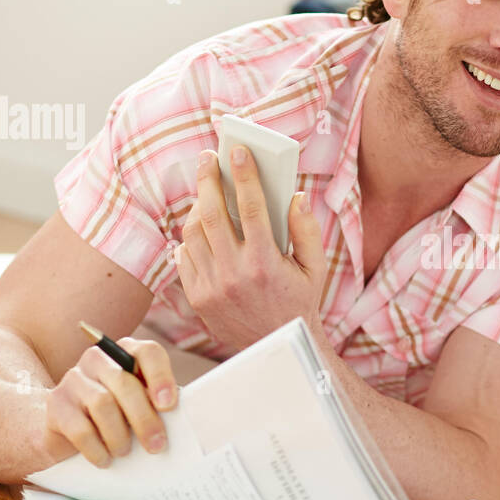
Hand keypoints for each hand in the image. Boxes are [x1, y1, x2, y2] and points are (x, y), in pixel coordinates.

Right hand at [43, 337, 178, 467]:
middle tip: (157, 445)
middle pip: (125, 383)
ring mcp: (73, 379)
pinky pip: (79, 428)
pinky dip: (97, 449)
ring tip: (125, 451)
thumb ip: (156, 403)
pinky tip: (105, 459)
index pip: (147, 352)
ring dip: (119, 435)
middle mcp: (97, 360)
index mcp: (124, 353)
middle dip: (144, 418)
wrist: (66, 430)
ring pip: (102, 404)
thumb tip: (179, 420)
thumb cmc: (116, 416)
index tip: (169, 406)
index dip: (160, 377)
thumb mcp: (139, 404)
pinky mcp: (55, 404)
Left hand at [175, 146, 326, 352]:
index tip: (239, 152)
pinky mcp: (197, 297)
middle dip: (209, 179)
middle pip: (212, 214)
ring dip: (198, 206)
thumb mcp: (315, 269)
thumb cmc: (298, 304)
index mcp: (265, 263)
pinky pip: (185, 256)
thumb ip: (307, 230)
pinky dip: (190, 237)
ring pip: (194, 233)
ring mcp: (211, 287)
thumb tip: (297, 195)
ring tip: (206, 191)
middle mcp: (234, 274)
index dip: (245, 174)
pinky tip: (201, 226)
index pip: (252, 207)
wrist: (275, 347)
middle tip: (209, 158)